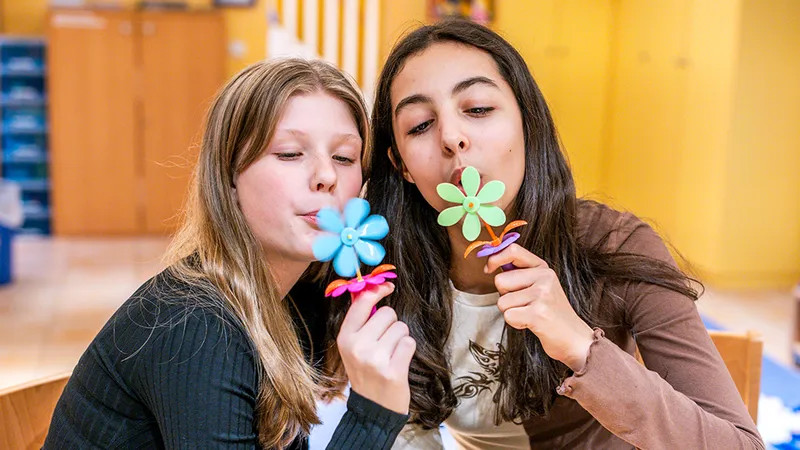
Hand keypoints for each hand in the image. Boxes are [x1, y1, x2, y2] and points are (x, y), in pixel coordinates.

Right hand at [336, 283, 415, 413]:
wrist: (373, 408)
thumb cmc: (366, 372)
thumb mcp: (353, 347)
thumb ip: (360, 320)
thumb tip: (369, 288)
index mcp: (345, 338)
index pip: (361, 302)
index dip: (377, 290)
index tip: (388, 287)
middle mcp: (358, 346)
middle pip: (387, 313)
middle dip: (392, 324)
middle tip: (385, 343)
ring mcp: (375, 359)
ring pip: (401, 327)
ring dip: (401, 338)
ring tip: (391, 354)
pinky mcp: (393, 370)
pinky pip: (409, 343)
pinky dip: (408, 350)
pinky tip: (398, 362)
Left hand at [486, 244, 594, 371]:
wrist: (573, 337)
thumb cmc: (551, 312)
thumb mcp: (541, 285)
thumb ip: (520, 272)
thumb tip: (492, 262)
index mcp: (543, 268)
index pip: (513, 250)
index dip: (495, 258)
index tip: (488, 268)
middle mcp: (544, 278)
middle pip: (500, 281)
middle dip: (505, 296)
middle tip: (524, 304)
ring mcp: (542, 295)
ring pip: (502, 301)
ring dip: (511, 312)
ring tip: (529, 314)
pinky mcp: (538, 313)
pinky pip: (508, 316)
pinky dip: (515, 323)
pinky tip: (530, 323)